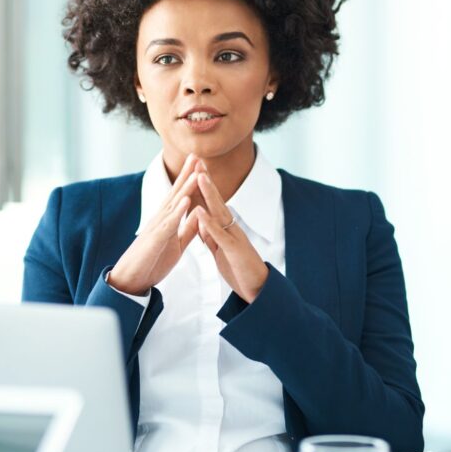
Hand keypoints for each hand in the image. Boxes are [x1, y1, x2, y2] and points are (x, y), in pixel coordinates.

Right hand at [107, 153, 203, 294]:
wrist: (133, 279)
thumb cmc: (153, 261)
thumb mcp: (177, 243)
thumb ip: (188, 228)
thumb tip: (199, 212)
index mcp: (167, 220)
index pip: (181, 195)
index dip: (190, 179)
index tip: (200, 163)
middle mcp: (161, 219)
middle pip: (176, 192)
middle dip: (187, 174)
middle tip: (197, 154)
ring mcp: (157, 228)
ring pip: (173, 204)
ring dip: (185, 187)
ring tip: (196, 172)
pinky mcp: (155, 240)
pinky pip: (168, 224)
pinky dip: (178, 212)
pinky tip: (186, 200)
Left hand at [194, 165, 268, 302]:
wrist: (257, 290)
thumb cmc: (238, 269)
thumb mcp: (220, 250)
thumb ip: (210, 236)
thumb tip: (199, 222)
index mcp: (226, 228)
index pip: (212, 203)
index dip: (202, 187)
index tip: (194, 169)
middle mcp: (231, 228)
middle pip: (216, 200)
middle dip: (205, 181)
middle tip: (197, 161)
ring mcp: (234, 237)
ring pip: (219, 212)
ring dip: (209, 194)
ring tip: (199, 177)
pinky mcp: (234, 250)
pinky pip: (219, 234)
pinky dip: (208, 223)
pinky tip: (199, 213)